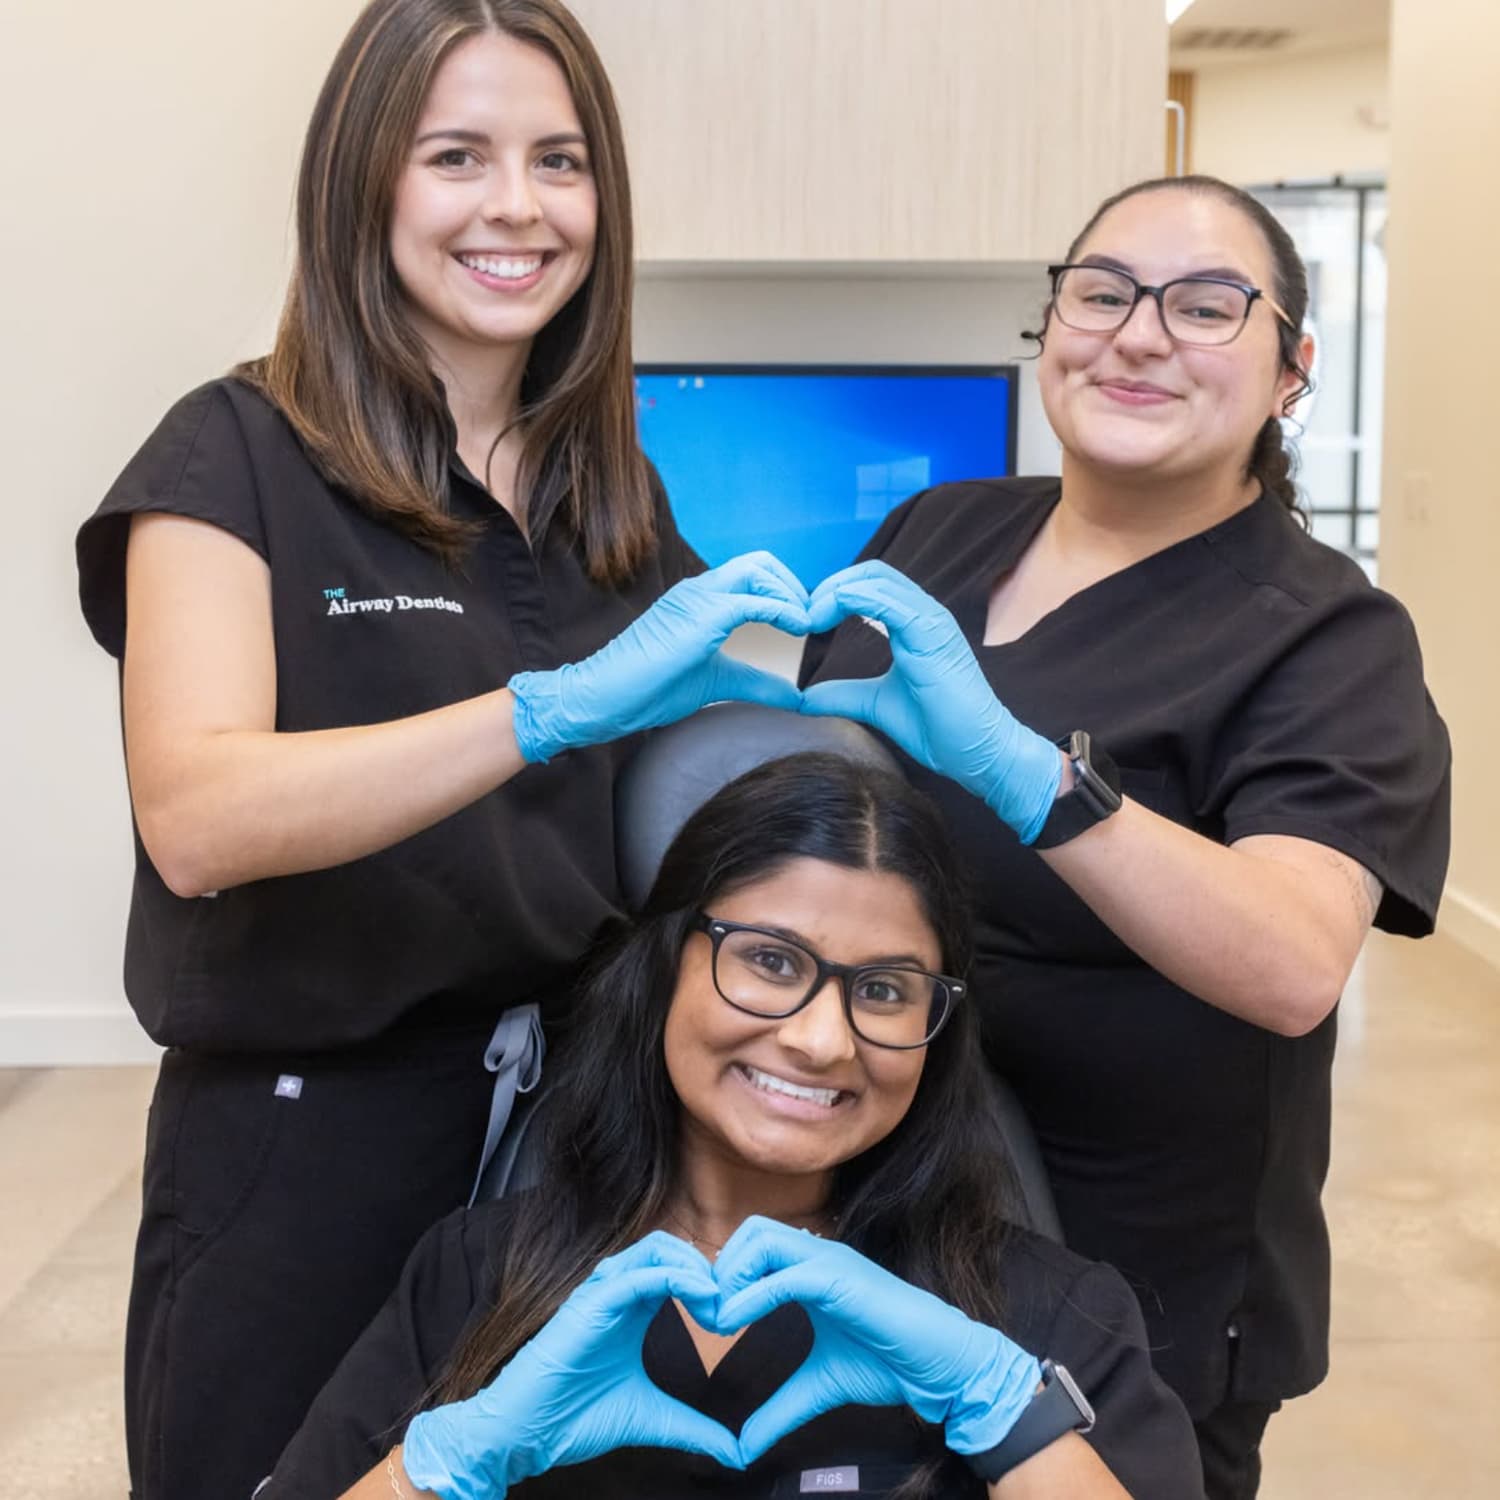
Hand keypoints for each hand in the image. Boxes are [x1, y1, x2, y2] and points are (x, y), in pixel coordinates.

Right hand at [401, 1234, 740, 1499]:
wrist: (523, 1434)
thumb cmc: (573, 1417)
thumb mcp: (650, 1417)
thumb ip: (692, 1426)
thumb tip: (735, 1452)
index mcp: (630, 1306)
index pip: (677, 1266)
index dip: (711, 1281)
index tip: (736, 1315)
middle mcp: (615, 1290)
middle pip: (671, 1247)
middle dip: (709, 1268)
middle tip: (732, 1307)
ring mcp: (600, 1292)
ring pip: (656, 1248)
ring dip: (695, 1267)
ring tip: (719, 1303)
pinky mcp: (589, 1303)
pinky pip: (637, 1274)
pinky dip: (674, 1277)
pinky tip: (701, 1297)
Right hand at [508, 552, 809, 762]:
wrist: (603, 697)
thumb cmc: (648, 689)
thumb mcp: (717, 681)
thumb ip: (757, 683)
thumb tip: (796, 695)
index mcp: (699, 599)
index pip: (752, 574)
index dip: (785, 591)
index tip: (804, 621)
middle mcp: (699, 589)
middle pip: (760, 562)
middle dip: (794, 585)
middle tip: (812, 619)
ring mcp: (697, 598)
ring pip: (758, 571)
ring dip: (792, 594)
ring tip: (808, 624)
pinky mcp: (700, 617)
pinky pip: (753, 601)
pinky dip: (782, 610)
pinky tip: (798, 629)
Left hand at [712, 1217, 1041, 1464]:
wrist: (941, 1366)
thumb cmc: (889, 1363)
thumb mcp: (820, 1386)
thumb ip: (780, 1408)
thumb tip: (741, 1447)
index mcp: (813, 1269)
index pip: (755, 1246)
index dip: (725, 1275)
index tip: (707, 1316)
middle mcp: (820, 1254)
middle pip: (752, 1231)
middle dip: (721, 1267)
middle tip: (707, 1314)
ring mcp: (832, 1261)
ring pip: (764, 1238)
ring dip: (732, 1274)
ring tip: (719, 1318)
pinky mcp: (843, 1279)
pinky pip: (787, 1274)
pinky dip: (752, 1294)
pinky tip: (734, 1322)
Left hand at [802, 561, 1060, 842]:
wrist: (977, 751)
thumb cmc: (939, 727)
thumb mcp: (875, 704)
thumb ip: (841, 695)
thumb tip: (804, 697)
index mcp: (914, 624)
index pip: (869, 585)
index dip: (833, 595)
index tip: (806, 622)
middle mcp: (924, 613)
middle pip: (870, 573)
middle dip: (829, 587)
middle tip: (801, 616)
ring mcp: (931, 620)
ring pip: (876, 580)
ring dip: (834, 592)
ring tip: (808, 619)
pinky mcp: (932, 634)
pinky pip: (886, 601)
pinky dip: (850, 600)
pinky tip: (825, 618)